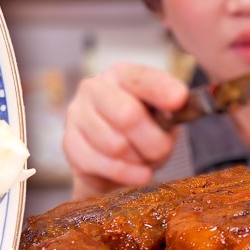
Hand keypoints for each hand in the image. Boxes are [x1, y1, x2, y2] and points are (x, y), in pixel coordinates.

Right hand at [63, 63, 188, 199]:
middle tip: (163, 151)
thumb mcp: (162, 116)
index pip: (141, 78)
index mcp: (121, 74)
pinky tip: (137, 174)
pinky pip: (102, 164)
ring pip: (116, 145)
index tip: (179, 100)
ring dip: (139, 160)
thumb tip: (179, 101)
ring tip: (145, 160)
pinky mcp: (70, 142)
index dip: (161, 90)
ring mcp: (77, 114)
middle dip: (153, 141)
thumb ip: (171, 109)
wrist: (111, 160)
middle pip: (127, 115)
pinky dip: (126, 173)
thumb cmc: (142, 131)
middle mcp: (94, 88)